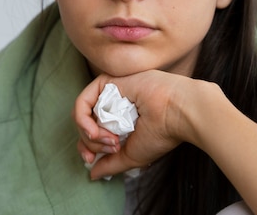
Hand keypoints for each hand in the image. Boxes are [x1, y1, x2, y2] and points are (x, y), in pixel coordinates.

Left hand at [73, 70, 206, 179]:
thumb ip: (110, 164)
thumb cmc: (160, 134)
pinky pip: (82, 102)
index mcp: (119, 122)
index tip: (91, 160)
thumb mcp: (131, 156)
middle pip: (84, 126)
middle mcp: (112, 107)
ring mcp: (109, 94)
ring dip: (90, 134)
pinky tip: (96, 131)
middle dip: (91, 143)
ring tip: (111, 140)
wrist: (175, 113)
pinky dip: (84, 120)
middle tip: (113, 147)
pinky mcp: (107, 83)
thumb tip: (91, 174)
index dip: (86, 148)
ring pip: (81, 115)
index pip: (90, 134)